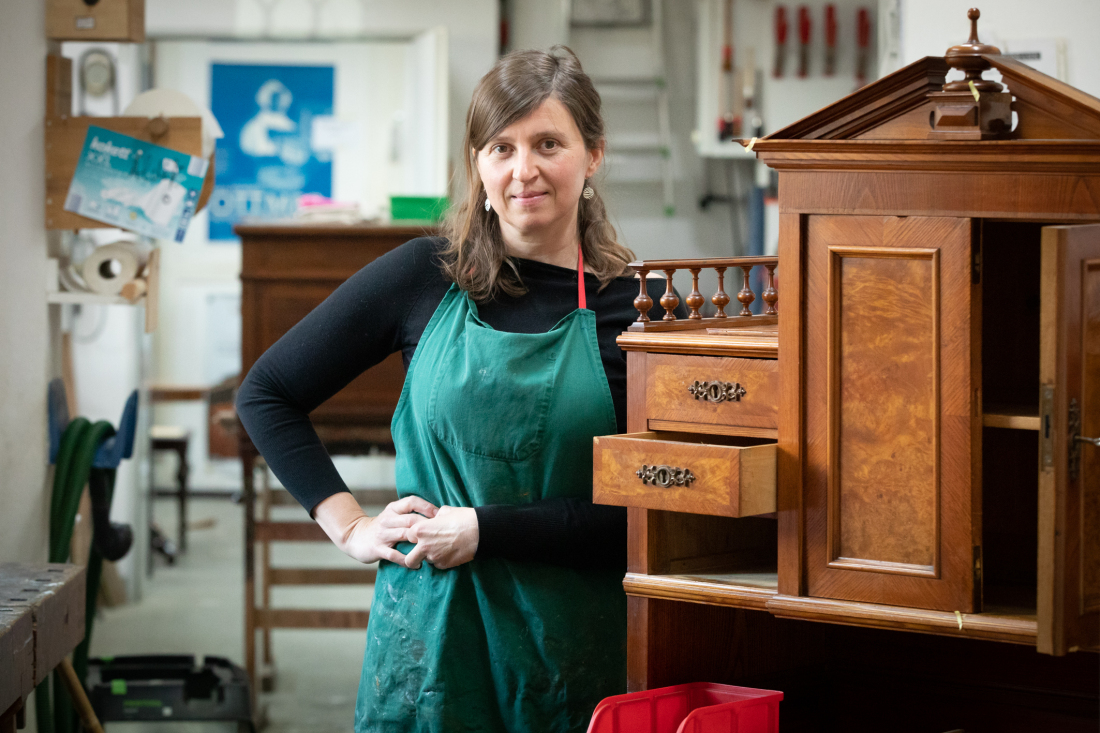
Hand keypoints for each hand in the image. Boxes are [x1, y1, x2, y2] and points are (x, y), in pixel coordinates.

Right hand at [314, 493, 437, 564]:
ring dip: (419, 542)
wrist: (355, 536)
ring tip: (432, 549)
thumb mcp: (392, 515)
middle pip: (411, 519)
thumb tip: (436, 516)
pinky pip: (394, 555)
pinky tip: (417, 564)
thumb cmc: (381, 527)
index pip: (412, 501)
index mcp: (393, 509)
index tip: (440, 516)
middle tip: (441, 534)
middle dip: (427, 526)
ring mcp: (382, 534)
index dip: (427, 507)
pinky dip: (407, 560)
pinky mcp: (377, 549)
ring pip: (404, 535)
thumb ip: (409, 513)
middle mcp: (388, 519)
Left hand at [404, 505, 478, 569]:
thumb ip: (433, 518)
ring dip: (429, 557)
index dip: (414, 536)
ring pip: (425, 562)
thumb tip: (433, 519)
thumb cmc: (462, 518)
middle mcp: (424, 546)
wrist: (479, 531)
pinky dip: (440, 560)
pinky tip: (449, 552)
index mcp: (420, 530)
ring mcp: (434, 557)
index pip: (407, 537)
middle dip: (413, 558)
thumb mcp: (445, 511)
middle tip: (420, 554)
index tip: (420, 536)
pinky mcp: (444, 565)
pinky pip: (437, 564)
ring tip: (441, 549)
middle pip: (409, 559)